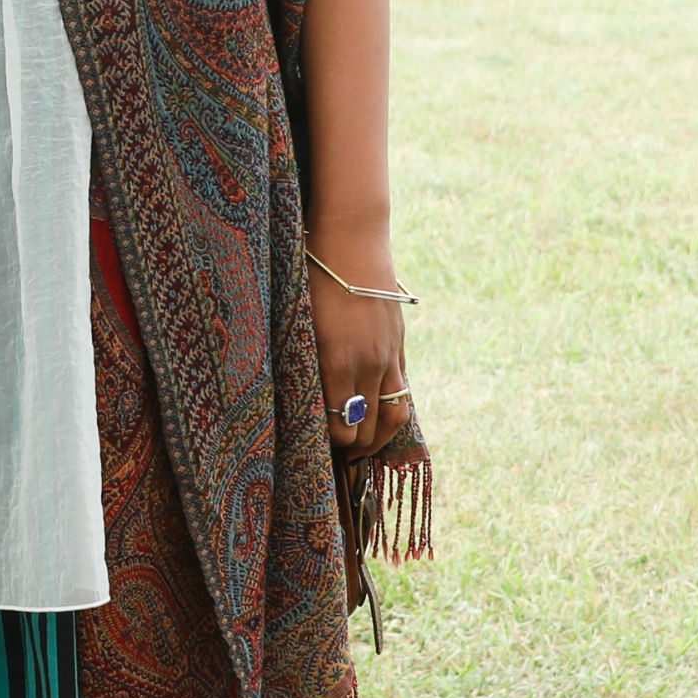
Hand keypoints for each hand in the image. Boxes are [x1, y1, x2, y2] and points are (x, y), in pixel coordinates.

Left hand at [305, 225, 411, 459]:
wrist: (350, 244)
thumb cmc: (310, 280)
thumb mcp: (295, 323)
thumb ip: (299, 364)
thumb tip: (294, 401)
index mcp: (335, 361)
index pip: (340, 426)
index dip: (330, 443)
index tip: (315, 446)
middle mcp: (366, 364)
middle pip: (367, 428)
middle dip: (352, 447)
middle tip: (336, 454)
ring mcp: (388, 356)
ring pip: (394, 416)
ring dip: (379, 438)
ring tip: (362, 448)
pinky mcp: (399, 346)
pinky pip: (402, 392)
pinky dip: (392, 413)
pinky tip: (377, 419)